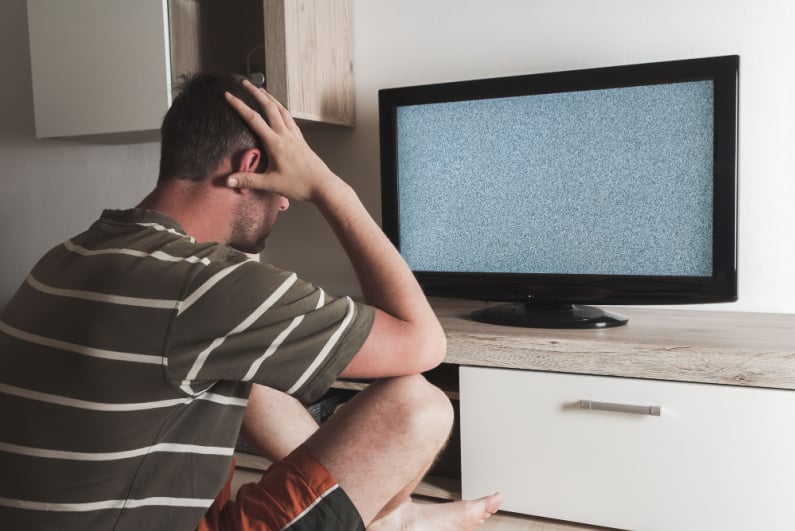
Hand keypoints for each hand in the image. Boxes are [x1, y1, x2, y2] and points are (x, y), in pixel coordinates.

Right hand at [224, 80, 336, 201]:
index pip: (253, 119)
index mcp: (275, 143)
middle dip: (256, 93)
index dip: (239, 106)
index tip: (228, 95)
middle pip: (269, 107)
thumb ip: (249, 180)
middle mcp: (285, 135)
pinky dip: (282, 109)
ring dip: (270, 98)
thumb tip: (228, 180)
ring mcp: (295, 136)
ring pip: (282, 110)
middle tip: (245, 83)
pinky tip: (281, 110)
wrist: (323, 186)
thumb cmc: (299, 185)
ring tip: (262, 90)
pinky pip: (290, 119)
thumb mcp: (271, 184)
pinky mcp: (301, 140)